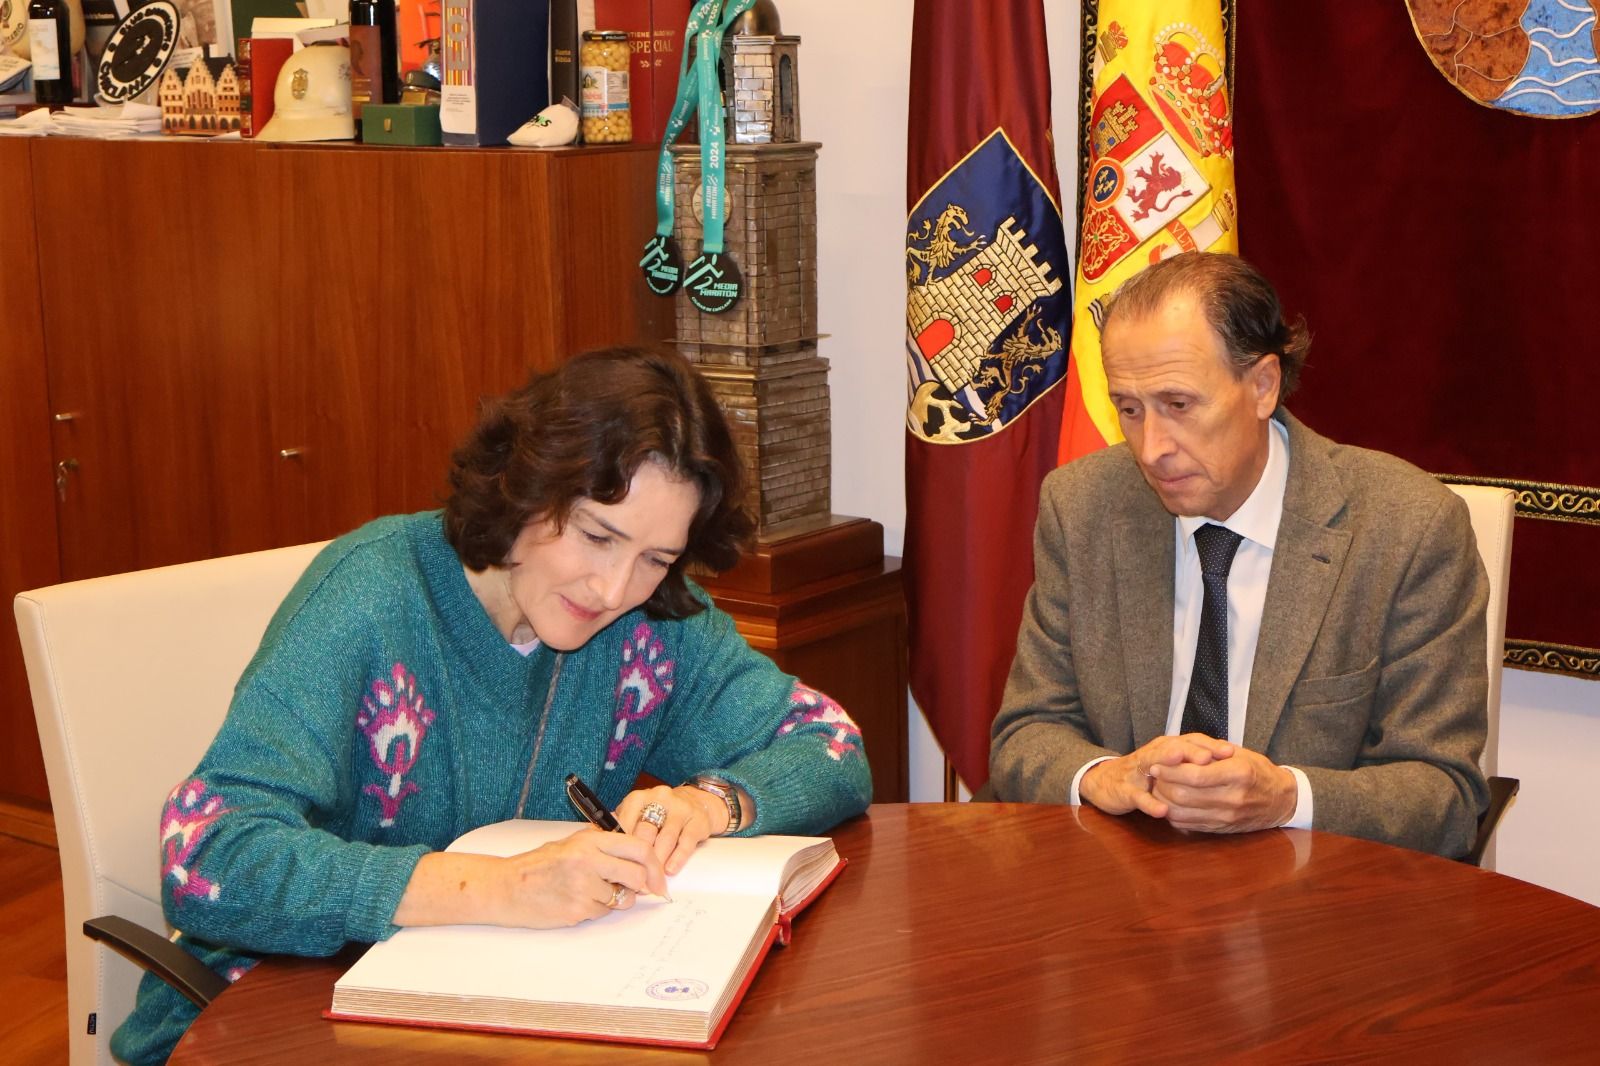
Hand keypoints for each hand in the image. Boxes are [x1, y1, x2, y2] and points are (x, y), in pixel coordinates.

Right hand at [395, 826, 668, 929]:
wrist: (506, 887)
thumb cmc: (539, 865)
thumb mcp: (572, 843)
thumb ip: (604, 846)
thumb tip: (640, 854)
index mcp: (590, 840)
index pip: (639, 848)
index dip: (655, 864)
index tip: (658, 877)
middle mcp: (589, 861)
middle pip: (637, 876)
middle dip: (645, 887)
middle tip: (646, 891)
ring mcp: (583, 887)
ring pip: (620, 898)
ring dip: (613, 899)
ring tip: (587, 890)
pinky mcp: (577, 910)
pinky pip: (602, 912)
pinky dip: (596, 909)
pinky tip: (575, 900)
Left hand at [615, 784, 723, 874]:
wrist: (697, 803)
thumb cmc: (660, 814)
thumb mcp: (638, 814)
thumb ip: (621, 826)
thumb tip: (601, 844)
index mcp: (639, 798)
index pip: (626, 823)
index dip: (622, 847)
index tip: (619, 866)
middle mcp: (660, 798)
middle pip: (646, 831)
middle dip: (639, 858)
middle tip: (635, 878)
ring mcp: (680, 808)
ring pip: (666, 838)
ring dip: (658, 861)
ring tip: (651, 880)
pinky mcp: (698, 820)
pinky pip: (686, 842)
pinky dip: (677, 858)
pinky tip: (670, 870)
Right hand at [1079, 733, 1234, 817]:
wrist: (1106, 781)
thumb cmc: (1145, 773)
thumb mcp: (1171, 764)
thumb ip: (1194, 763)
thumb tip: (1229, 762)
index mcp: (1167, 747)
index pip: (1191, 741)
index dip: (1209, 745)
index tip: (1230, 751)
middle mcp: (1153, 754)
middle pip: (1173, 748)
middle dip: (1192, 753)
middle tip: (1210, 757)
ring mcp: (1138, 772)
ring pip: (1154, 764)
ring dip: (1171, 768)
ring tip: (1188, 772)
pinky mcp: (1125, 790)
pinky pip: (1138, 796)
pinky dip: (1149, 803)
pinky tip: (1162, 810)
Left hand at [1148, 745, 1298, 833]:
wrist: (1281, 801)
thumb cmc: (1258, 771)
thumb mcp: (1239, 754)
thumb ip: (1209, 752)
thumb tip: (1178, 751)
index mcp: (1238, 774)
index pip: (1194, 775)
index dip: (1170, 770)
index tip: (1157, 762)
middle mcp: (1232, 798)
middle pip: (1183, 795)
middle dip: (1162, 784)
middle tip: (1154, 773)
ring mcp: (1226, 817)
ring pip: (1181, 813)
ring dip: (1163, 800)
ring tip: (1158, 786)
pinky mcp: (1220, 829)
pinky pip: (1187, 824)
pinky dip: (1172, 813)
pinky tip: (1169, 801)